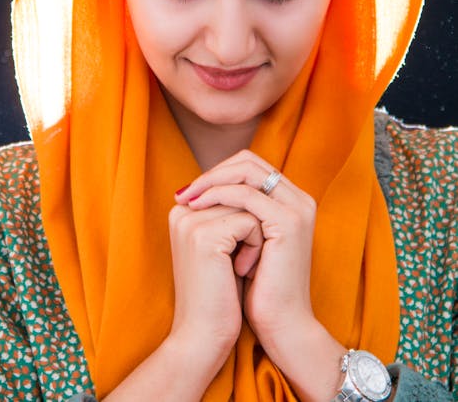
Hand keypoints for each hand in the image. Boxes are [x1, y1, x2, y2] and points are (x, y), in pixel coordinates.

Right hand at [168, 200, 262, 370]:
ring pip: (248, 205)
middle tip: (240, 260)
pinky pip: (250, 222)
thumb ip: (228, 212)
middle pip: (240, 194)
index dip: (246, 220)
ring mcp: (190, 221)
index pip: (232, 190)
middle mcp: (182, 210)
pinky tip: (241, 270)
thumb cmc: (219, 293)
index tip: (235, 254)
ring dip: (256, 235)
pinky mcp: (204, 235)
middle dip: (251, 225)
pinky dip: (256, 246)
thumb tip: (256, 183)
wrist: (203, 336)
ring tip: (240, 265)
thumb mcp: (222, 245)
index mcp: (183, 209)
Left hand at [175, 150, 345, 401]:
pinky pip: (247, 196)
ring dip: (212, 182)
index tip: (191, 189)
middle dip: (213, 172)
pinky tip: (198, 208)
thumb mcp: (243, 240)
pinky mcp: (289, 222)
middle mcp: (298, 198)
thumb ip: (234, 212)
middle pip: (250, 161)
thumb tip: (198, 189)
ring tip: (188, 199)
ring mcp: (297, 208)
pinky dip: (219, 197)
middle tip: (186, 190)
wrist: (280, 324)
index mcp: (290, 200)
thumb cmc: (257, 287)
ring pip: (247, 172)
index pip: (250, 165)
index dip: (219, 172)